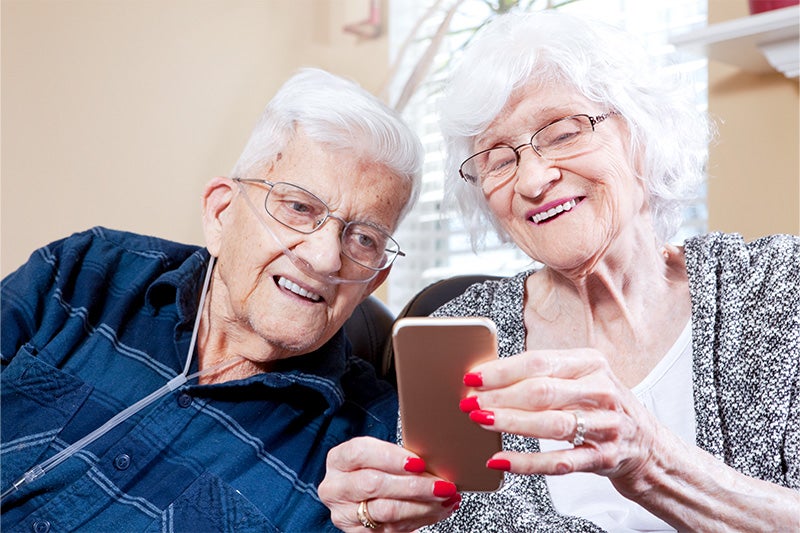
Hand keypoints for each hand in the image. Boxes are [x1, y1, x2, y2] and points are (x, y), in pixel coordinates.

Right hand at [318, 436, 460, 531]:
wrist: (362, 497)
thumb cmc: (375, 469)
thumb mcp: (380, 456)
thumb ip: (399, 457)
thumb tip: (436, 461)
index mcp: (339, 460)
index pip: (361, 452)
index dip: (392, 457)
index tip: (419, 462)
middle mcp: (335, 487)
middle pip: (374, 484)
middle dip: (414, 485)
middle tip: (442, 485)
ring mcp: (344, 514)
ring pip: (386, 510)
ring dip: (422, 506)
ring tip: (446, 499)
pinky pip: (393, 529)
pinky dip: (420, 519)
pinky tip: (437, 511)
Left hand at [460, 348, 658, 485]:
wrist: (648, 446)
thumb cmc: (602, 407)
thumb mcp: (582, 379)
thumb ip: (545, 375)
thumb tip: (489, 375)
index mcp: (591, 363)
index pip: (539, 362)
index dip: (502, 370)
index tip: (473, 376)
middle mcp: (600, 391)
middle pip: (541, 391)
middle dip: (499, 397)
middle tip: (469, 401)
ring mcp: (605, 426)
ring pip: (549, 424)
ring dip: (509, 423)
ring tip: (479, 421)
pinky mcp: (603, 458)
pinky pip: (559, 462)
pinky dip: (526, 462)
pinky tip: (501, 460)